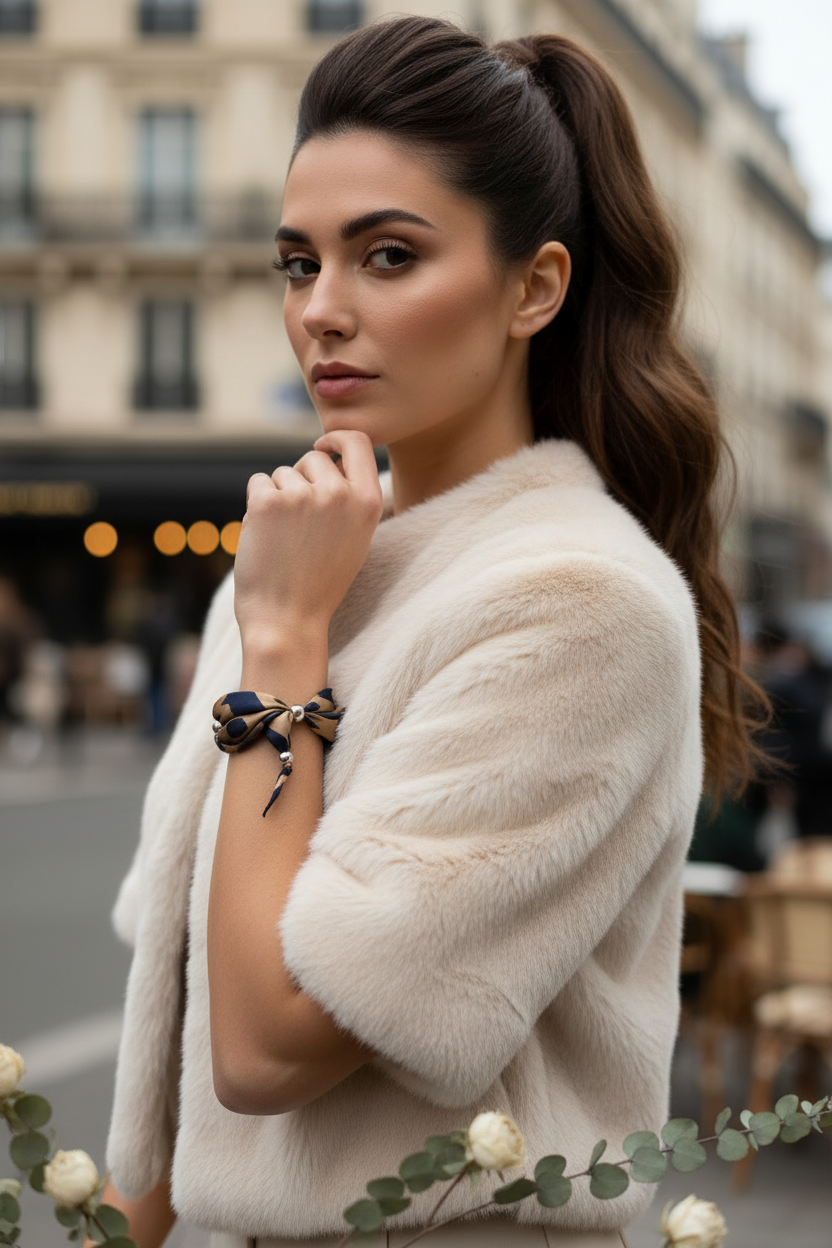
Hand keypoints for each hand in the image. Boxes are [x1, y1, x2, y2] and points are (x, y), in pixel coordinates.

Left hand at [233, 430, 382, 651]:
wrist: (288, 620)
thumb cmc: (319, 583)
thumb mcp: (354, 539)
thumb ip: (349, 497)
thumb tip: (327, 457)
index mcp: (368, 503)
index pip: (358, 442)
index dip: (336, 439)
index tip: (323, 446)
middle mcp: (340, 494)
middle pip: (313, 458)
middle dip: (301, 480)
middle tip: (299, 525)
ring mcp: (303, 496)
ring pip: (283, 473)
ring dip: (278, 497)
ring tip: (285, 539)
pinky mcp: (268, 502)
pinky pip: (258, 483)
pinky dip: (256, 505)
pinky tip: (266, 537)